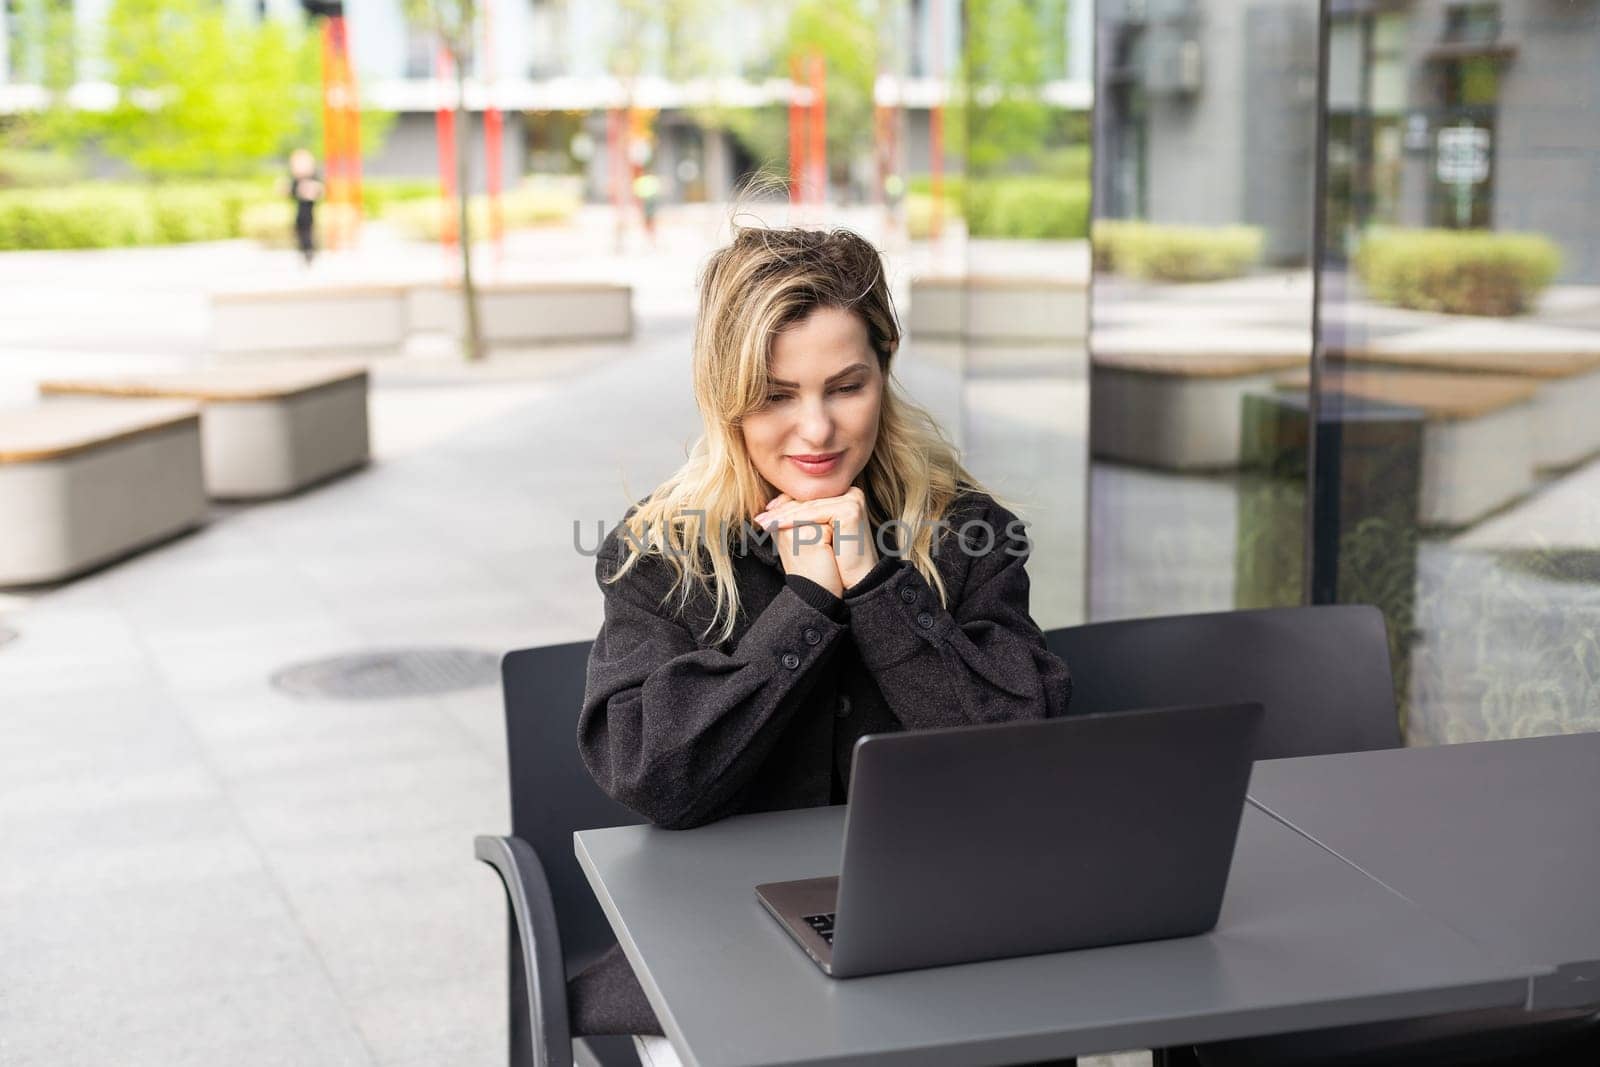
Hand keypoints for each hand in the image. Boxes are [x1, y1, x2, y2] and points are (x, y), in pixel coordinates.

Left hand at [755, 487, 879, 591]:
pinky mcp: (851, 508)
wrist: (855, 583)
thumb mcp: (814, 535)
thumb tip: (772, 504)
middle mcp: (851, 493)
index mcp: (846, 496)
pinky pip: (814, 512)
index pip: (810, 498)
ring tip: (763, 523)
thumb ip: (800, 516)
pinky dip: (792, 519)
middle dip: (781, 512)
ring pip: (809, 507)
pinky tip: (775, 525)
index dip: (785, 506)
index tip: (764, 515)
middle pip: (808, 501)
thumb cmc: (835, 563)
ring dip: (782, 516)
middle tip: (759, 519)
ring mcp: (853, 499)